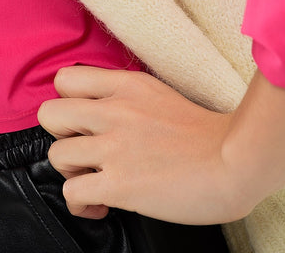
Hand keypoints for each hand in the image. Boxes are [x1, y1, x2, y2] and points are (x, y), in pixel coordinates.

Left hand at [38, 66, 251, 224]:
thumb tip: (102, 112)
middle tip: (84, 150)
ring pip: (56, 154)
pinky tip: (100, 205)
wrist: (236, 161)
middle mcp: (114, 111)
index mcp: (127, 86)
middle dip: (61, 136)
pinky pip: (71, 193)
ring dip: (72, 173)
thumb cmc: (208, 135)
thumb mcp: (160, 95)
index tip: (81, 121)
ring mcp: (114, 147)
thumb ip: (128, 98)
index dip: (66, 102)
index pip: (65, 79)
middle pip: (49, 114)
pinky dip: (80, 204)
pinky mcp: (119, 183)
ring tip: (94, 181)